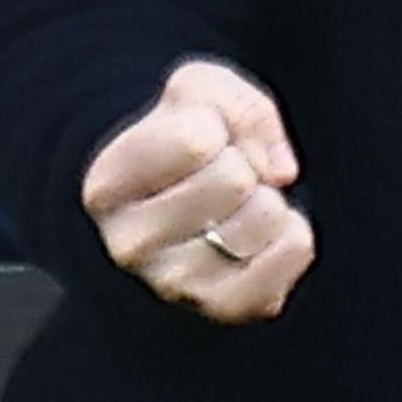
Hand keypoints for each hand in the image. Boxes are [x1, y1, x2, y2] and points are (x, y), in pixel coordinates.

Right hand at [81, 58, 315, 323]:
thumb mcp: (194, 94)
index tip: (197, 141)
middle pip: (234, 179)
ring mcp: (176, 284)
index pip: (197, 140)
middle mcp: (129, 246)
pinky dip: (294, 230)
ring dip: (267, 198)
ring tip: (237, 206)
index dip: (213, 124)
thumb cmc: (179, 144)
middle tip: (222, 175)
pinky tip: (262, 232)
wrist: (174, 206)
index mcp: (106, 188)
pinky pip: (295, 248)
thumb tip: (279, 170)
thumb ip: (235, 104)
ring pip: (266, 214)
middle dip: (242, 163)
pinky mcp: (226, 306)